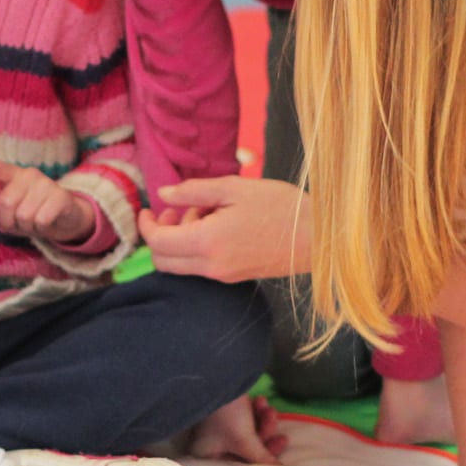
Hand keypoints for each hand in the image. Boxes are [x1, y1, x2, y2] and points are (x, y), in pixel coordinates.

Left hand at [0, 160, 93, 242]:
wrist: (67, 218)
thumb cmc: (32, 214)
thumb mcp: (9, 215)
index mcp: (14, 175)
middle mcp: (30, 174)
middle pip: (6, 201)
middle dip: (10, 220)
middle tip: (20, 223)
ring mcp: (47, 184)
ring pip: (24, 214)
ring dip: (28, 226)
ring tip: (35, 222)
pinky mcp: (62, 196)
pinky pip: (41, 219)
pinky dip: (42, 228)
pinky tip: (48, 223)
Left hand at [136, 176, 307, 281]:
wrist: (319, 237)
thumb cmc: (281, 207)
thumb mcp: (234, 188)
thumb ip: (194, 191)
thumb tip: (164, 194)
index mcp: (207, 242)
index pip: (158, 242)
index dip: (146, 225)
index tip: (148, 208)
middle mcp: (211, 266)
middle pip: (163, 260)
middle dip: (161, 234)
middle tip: (177, 209)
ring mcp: (223, 275)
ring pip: (181, 265)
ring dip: (180, 239)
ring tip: (206, 210)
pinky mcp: (235, 276)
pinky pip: (201, 266)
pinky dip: (197, 246)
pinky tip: (219, 223)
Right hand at [186, 394, 288, 463]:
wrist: (219, 374)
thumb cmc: (225, 414)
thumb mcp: (244, 440)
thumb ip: (261, 458)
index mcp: (206, 456)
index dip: (258, 465)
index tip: (278, 461)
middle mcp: (211, 444)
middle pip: (246, 452)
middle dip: (265, 441)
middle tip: (283, 438)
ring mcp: (220, 427)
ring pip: (250, 433)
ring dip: (264, 423)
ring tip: (270, 411)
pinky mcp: (229, 412)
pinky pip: (248, 419)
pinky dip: (257, 412)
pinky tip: (261, 401)